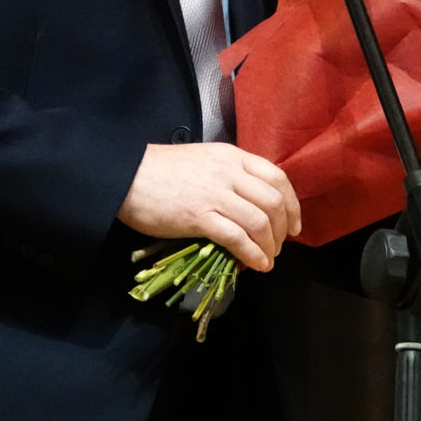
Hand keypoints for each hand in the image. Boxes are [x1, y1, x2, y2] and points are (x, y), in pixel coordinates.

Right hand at [117, 142, 301, 272]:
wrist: (126, 175)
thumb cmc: (161, 170)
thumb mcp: (203, 161)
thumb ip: (228, 175)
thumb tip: (248, 203)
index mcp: (232, 156)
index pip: (277, 177)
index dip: (292, 203)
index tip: (294, 224)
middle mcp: (229, 172)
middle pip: (274, 201)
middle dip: (283, 228)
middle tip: (280, 246)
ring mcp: (216, 194)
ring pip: (260, 221)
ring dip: (270, 245)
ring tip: (267, 258)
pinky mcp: (200, 217)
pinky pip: (237, 238)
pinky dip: (252, 254)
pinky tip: (255, 265)